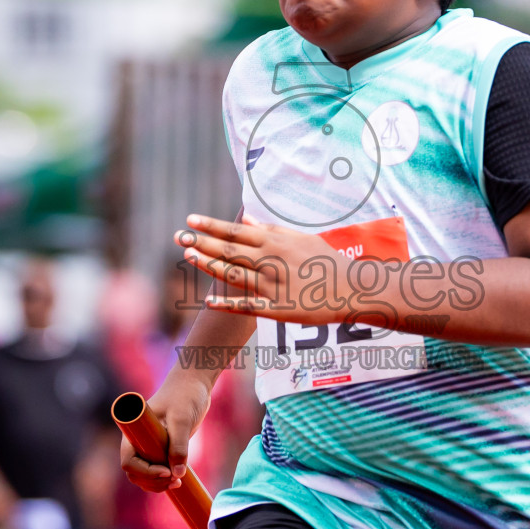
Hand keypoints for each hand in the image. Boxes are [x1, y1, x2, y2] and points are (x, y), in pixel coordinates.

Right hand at [120, 373, 209, 493]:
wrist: (194, 385)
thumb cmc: (185, 396)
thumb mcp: (182, 419)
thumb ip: (179, 445)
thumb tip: (177, 474)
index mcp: (134, 432)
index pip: (129, 461)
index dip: (145, 472)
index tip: (167, 471)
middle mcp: (138, 440)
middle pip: (135, 472)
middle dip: (151, 481)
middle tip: (175, 481)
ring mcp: (149, 445)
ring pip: (144, 475)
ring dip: (157, 484)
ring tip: (178, 483)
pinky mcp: (162, 448)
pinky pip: (156, 471)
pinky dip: (164, 479)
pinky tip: (178, 480)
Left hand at [176, 213, 353, 324]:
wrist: (351, 289)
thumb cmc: (327, 261)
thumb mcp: (301, 238)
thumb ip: (273, 230)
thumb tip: (247, 221)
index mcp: (276, 242)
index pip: (236, 231)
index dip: (211, 225)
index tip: (191, 219)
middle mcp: (271, 261)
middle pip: (229, 250)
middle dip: (201, 242)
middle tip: (178, 236)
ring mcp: (273, 286)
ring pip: (234, 274)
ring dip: (208, 265)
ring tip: (187, 256)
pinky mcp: (278, 309)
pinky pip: (248, 306)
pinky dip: (228, 303)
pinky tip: (209, 300)